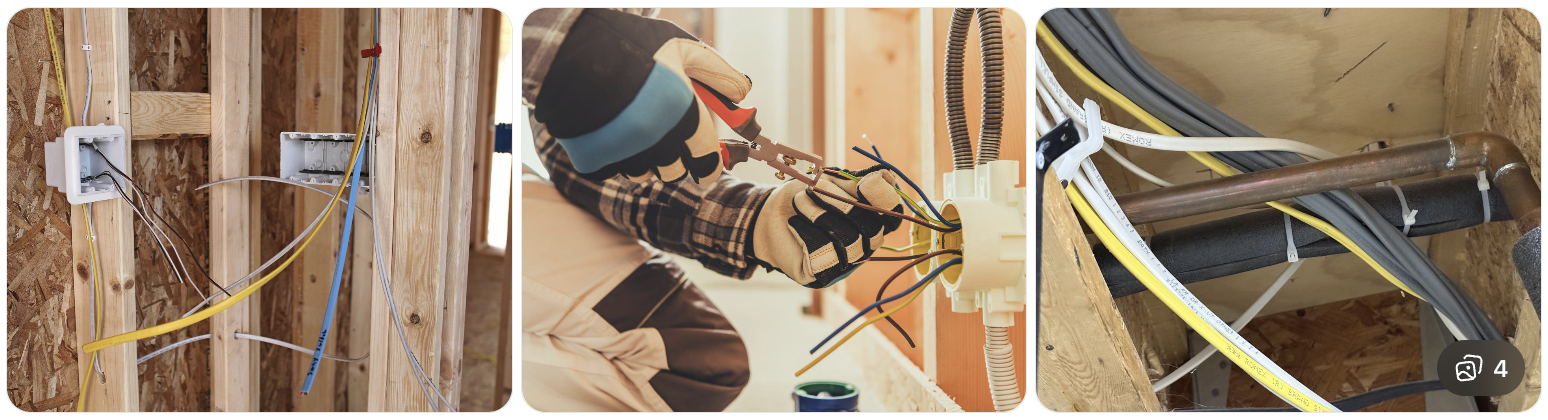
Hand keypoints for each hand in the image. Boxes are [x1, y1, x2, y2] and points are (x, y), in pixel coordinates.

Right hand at [533, 9, 749, 183]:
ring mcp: (622, 154)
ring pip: (643, 173)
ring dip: (644, 157)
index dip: (709, 167)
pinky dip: (614, 156)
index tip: (708, 170)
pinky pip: (613, 170)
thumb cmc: (629, 44)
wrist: (567, 51)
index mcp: (682, 114)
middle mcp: (656, 140)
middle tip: (664, 137)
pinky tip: (608, 131)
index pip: (706, 160)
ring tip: (631, 126)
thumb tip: (744, 93)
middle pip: (674, 171)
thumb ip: (718, 73)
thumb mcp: (681, 47)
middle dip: (675, 158)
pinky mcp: (593, 160)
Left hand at [749, 165, 906, 287]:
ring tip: (800, 201)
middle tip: (812, 187)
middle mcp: (864, 245)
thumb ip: (857, 181)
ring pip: (848, 240)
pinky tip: (795, 224)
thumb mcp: (829, 181)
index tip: (866, 181)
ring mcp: (845, 263)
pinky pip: (823, 254)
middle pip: (872, 228)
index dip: (885, 199)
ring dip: (820, 213)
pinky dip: (806, 231)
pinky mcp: (822, 274)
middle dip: (841, 202)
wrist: (766, 216)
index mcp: (871, 221)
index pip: (893, 215)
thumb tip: (883, 177)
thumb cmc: (801, 197)